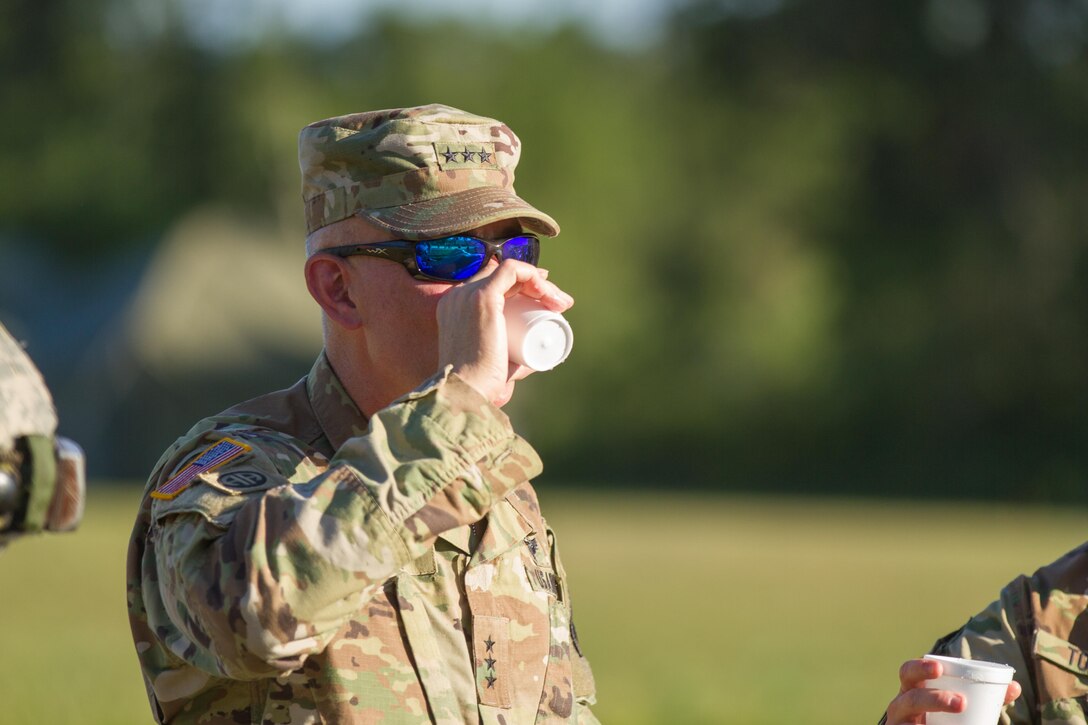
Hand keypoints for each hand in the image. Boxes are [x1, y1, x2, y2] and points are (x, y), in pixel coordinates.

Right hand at [436, 260, 572, 406]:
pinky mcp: (482, 296)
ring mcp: (468, 294)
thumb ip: (511, 362)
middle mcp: (458, 296)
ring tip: (561, 303)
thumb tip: (534, 362)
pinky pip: (512, 270)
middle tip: (559, 303)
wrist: (465, 391)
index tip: (546, 299)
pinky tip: (547, 291)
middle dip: (537, 284)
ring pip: (512, 272)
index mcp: (455, 308)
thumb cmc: (479, 385)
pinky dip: (533, 275)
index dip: (522, 285)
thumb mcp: (494, 364)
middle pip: (504, 277)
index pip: (492, 283)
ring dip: (541, 283)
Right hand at [884, 658, 1020, 723]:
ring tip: (960, 711)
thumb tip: (1015, 687)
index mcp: (912, 689)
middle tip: (961, 703)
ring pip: (909, 722)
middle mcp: (901, 706)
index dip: (919, 667)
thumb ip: (983, 696)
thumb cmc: (943, 718)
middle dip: (933, 698)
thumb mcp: (957, 705)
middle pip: (908, 697)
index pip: (908, 672)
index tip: (939, 669)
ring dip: (935, 714)